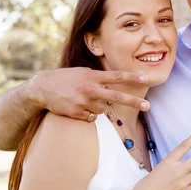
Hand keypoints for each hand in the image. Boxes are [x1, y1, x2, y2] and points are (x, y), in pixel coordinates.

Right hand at [31, 67, 150, 121]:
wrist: (42, 88)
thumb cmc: (66, 78)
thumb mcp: (83, 72)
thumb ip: (98, 77)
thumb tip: (116, 83)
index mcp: (92, 76)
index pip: (116, 76)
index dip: (132, 77)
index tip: (145, 78)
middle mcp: (89, 88)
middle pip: (116, 96)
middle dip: (133, 102)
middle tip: (148, 106)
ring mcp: (83, 102)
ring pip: (102, 109)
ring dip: (98, 107)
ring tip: (85, 100)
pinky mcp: (76, 113)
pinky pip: (92, 117)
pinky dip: (89, 114)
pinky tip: (78, 107)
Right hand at [134, 128, 190, 189]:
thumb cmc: (147, 185)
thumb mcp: (159, 169)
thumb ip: (173, 166)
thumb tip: (186, 166)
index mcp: (168, 162)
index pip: (184, 146)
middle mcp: (177, 171)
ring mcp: (182, 182)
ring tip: (179, 180)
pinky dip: (189, 186)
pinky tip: (178, 189)